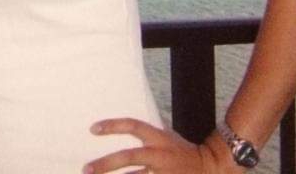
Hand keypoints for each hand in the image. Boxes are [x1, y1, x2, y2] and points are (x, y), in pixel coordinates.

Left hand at [84, 117, 233, 172]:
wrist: (209, 167)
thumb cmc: (181, 152)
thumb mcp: (165, 138)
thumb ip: (146, 139)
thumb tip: (121, 132)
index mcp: (159, 138)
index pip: (133, 125)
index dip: (113, 126)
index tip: (93, 129)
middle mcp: (160, 155)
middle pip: (129, 157)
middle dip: (106, 164)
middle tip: (86, 169)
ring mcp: (163, 172)